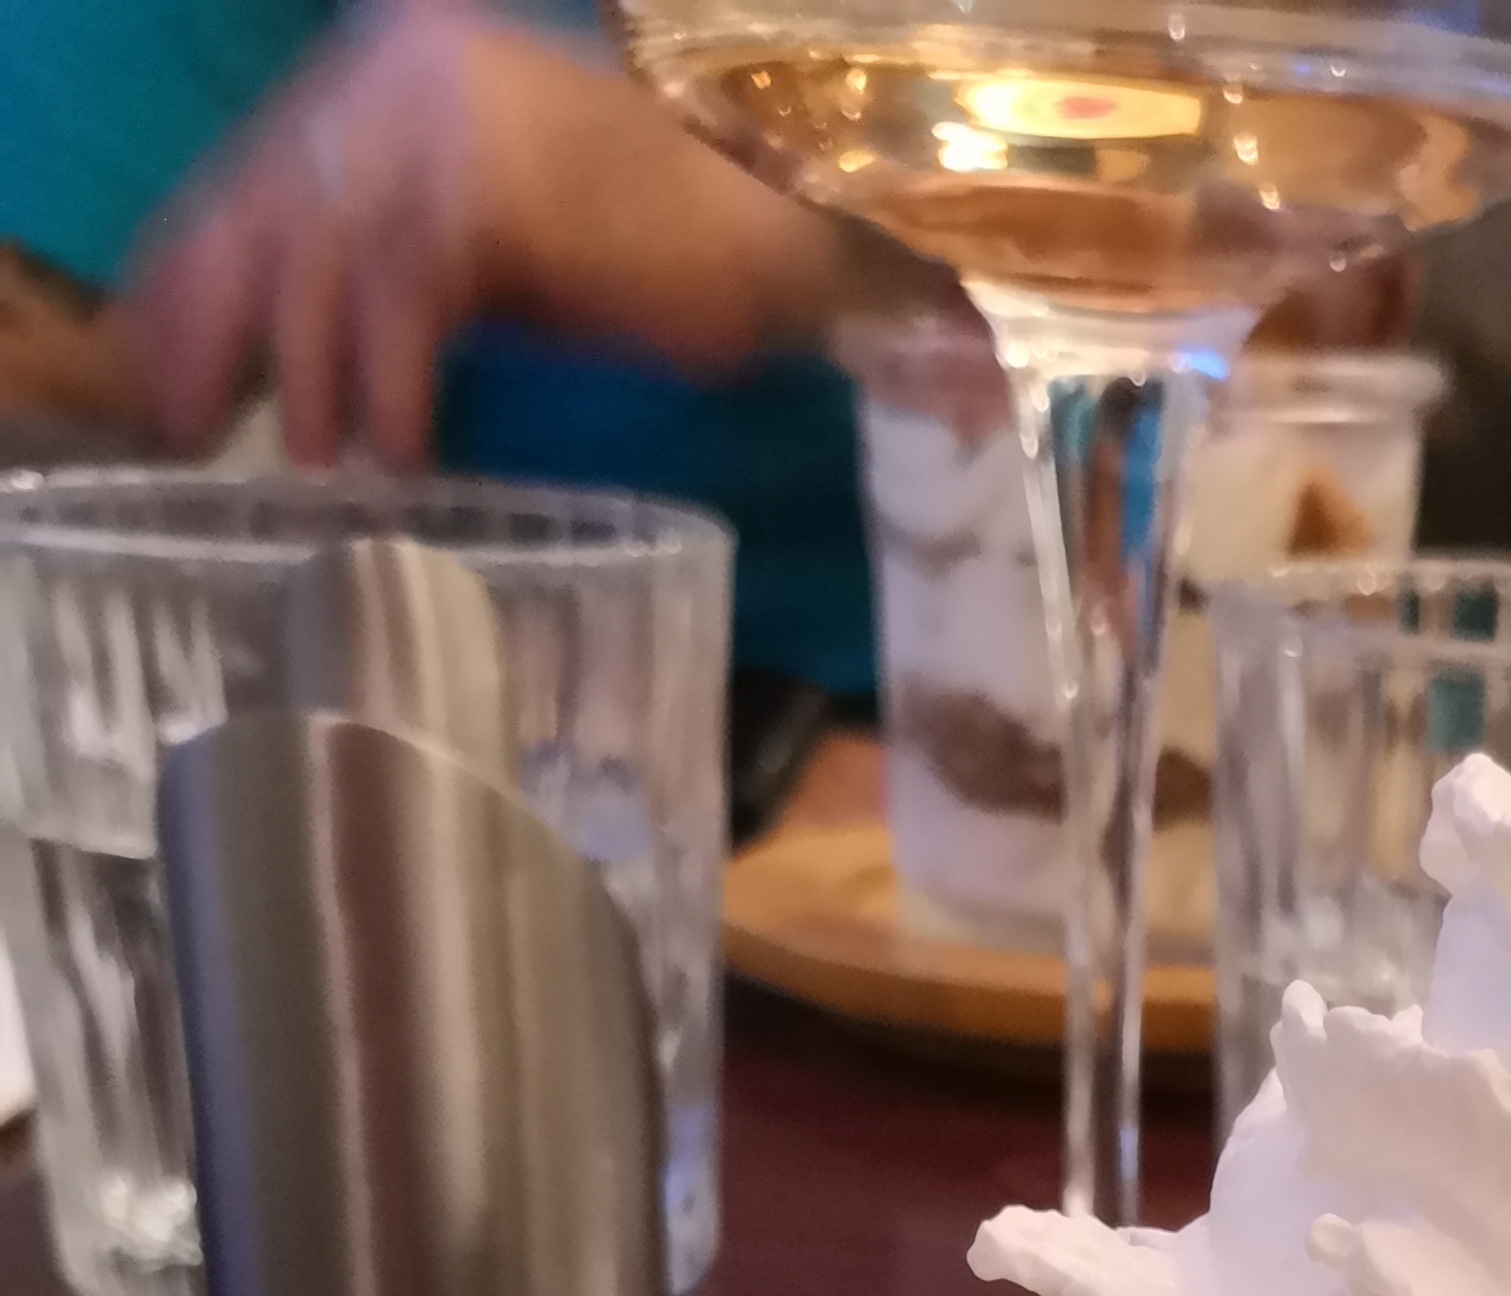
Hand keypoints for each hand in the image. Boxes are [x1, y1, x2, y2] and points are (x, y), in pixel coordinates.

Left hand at [125, 3, 851, 468]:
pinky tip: (399, 451)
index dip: (199, 279)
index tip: (170, 376)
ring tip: (312, 460)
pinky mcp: (489, 177)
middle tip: (190, 430)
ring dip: (309, 370)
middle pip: (264, 203)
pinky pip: (401, 294)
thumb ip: (397, 260)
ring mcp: (440, 113)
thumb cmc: (664, 246)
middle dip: (216, 325)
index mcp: (390, 68)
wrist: (788, 213)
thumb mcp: (495, 242)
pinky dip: (392, 383)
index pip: (260, 172)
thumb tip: (298, 341)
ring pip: (319, 250)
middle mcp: (395, 69)